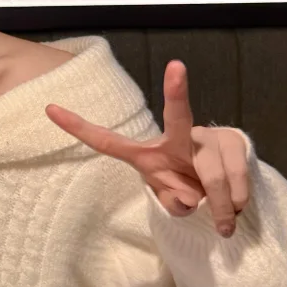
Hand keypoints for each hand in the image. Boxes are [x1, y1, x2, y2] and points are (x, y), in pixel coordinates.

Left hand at [45, 59, 250, 236]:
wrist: (227, 186)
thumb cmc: (188, 188)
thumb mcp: (174, 200)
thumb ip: (175, 202)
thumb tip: (193, 198)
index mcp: (147, 154)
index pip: (107, 141)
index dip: (78, 127)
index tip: (50, 108)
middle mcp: (176, 137)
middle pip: (179, 117)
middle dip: (176, 91)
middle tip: (176, 66)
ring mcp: (208, 137)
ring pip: (213, 175)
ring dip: (220, 207)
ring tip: (223, 220)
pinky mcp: (235, 141)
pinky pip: (235, 179)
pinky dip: (236, 203)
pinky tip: (235, 205)